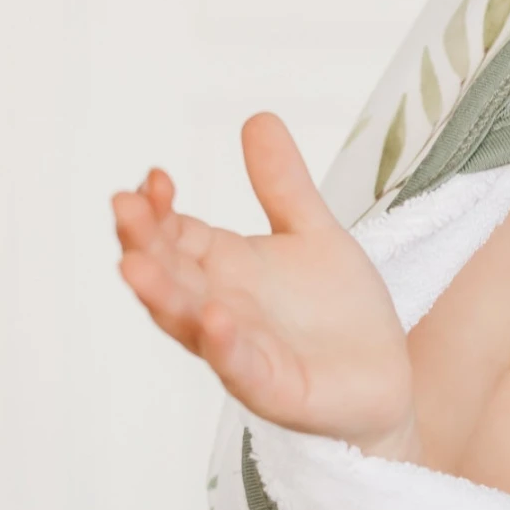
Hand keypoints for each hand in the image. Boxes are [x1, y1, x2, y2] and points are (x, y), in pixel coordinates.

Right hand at [112, 113, 414, 452]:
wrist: (385, 377)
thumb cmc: (340, 312)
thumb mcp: (314, 236)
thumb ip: (284, 187)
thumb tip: (258, 117)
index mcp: (224, 269)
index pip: (173, 235)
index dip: (157, 210)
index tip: (155, 178)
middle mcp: (220, 310)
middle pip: (168, 276)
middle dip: (143, 245)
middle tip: (124, 210)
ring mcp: (242, 354)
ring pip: (188, 325)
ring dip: (162, 296)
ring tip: (138, 265)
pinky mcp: (274, 392)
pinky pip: (240, 369)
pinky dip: (224, 346)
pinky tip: (215, 317)